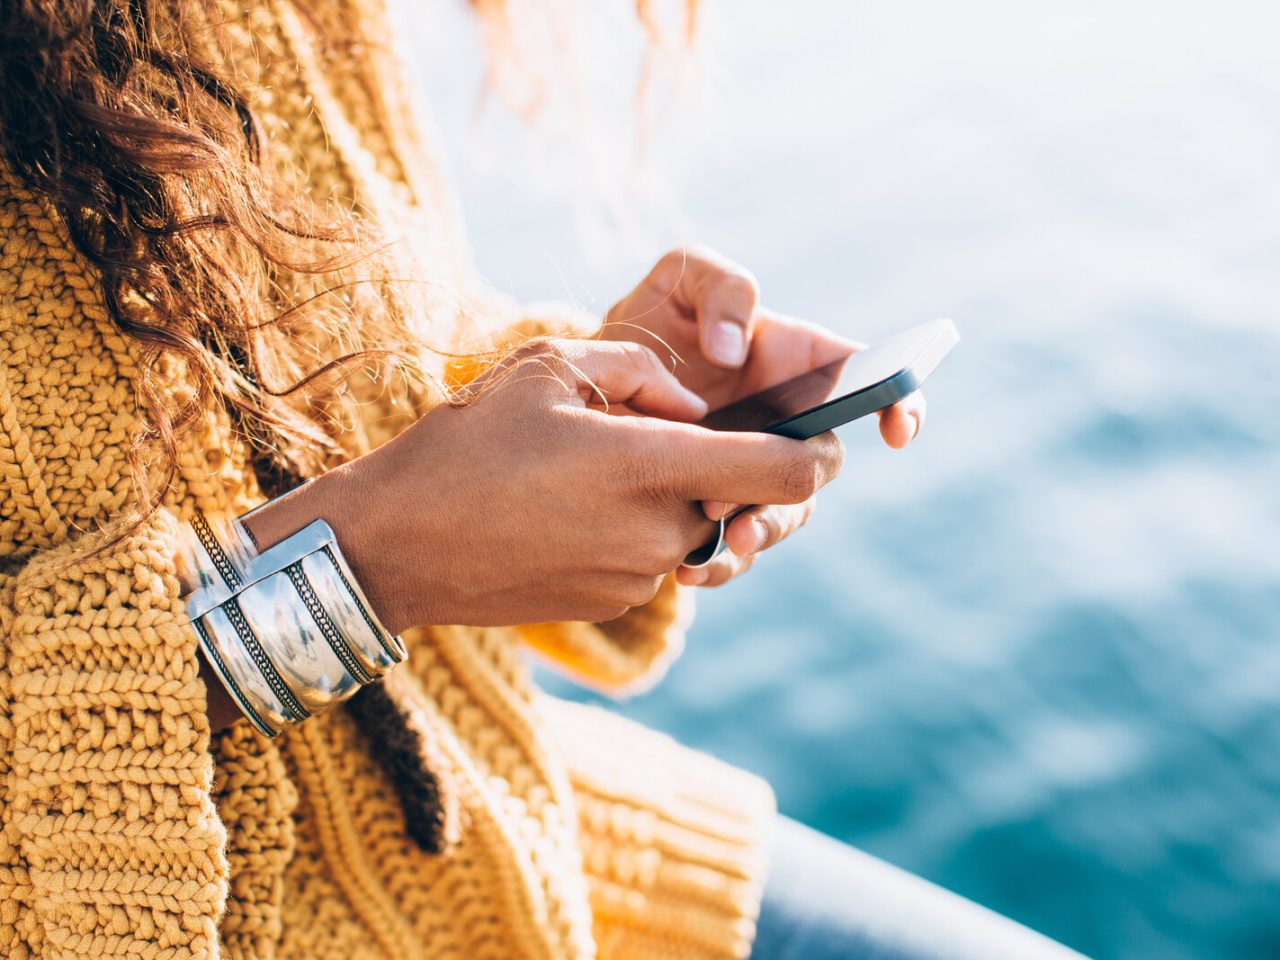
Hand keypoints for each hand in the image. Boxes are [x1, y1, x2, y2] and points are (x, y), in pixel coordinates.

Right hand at [242, 339, 843, 629]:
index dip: (818, 449)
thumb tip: (693, 404)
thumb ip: (643, 373)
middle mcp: (660, 534)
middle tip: (665, 434)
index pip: (788, 472)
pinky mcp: (613, 604)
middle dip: (723, 466)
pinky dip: (639, 528)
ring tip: (597, 468)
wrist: (395, 546)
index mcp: (653, 468)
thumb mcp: (549, 368)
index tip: (817, 431)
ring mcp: (637, 578)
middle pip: (742, 500)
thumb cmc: (465, 445)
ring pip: (696, 528)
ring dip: (674, 496)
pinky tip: (573, 506)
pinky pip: (656, 557)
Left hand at [601, 245, 926, 587]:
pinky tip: (687, 569)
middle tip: (750, 495)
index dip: (901, 402)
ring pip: (784, 515)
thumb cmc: (652, 320)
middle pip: (820, 467)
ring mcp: (754, 470)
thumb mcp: (680, 280)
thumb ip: (721, 287)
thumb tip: (733, 349)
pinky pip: (735, 549)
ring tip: (722, 542)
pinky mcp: (717, 507)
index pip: (867, 381)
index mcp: (797, 363)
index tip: (895, 431)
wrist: (590, 382)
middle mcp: (786, 424)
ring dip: (761, 533)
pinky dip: (719, 564)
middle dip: (796, 487)